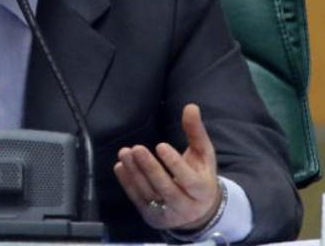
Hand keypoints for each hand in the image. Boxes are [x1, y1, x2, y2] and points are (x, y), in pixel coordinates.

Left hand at [113, 103, 222, 231]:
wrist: (198, 210)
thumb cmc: (200, 174)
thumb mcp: (204, 154)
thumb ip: (196, 131)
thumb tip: (191, 107)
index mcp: (202, 191)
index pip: (188, 180)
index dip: (174, 164)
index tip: (161, 145)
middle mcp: (185, 206)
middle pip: (165, 189)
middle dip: (149, 168)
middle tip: (136, 149)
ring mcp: (167, 214)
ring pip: (149, 194)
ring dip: (134, 173)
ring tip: (125, 153)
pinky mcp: (151, 216)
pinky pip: (137, 200)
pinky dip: (127, 184)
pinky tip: (120, 167)